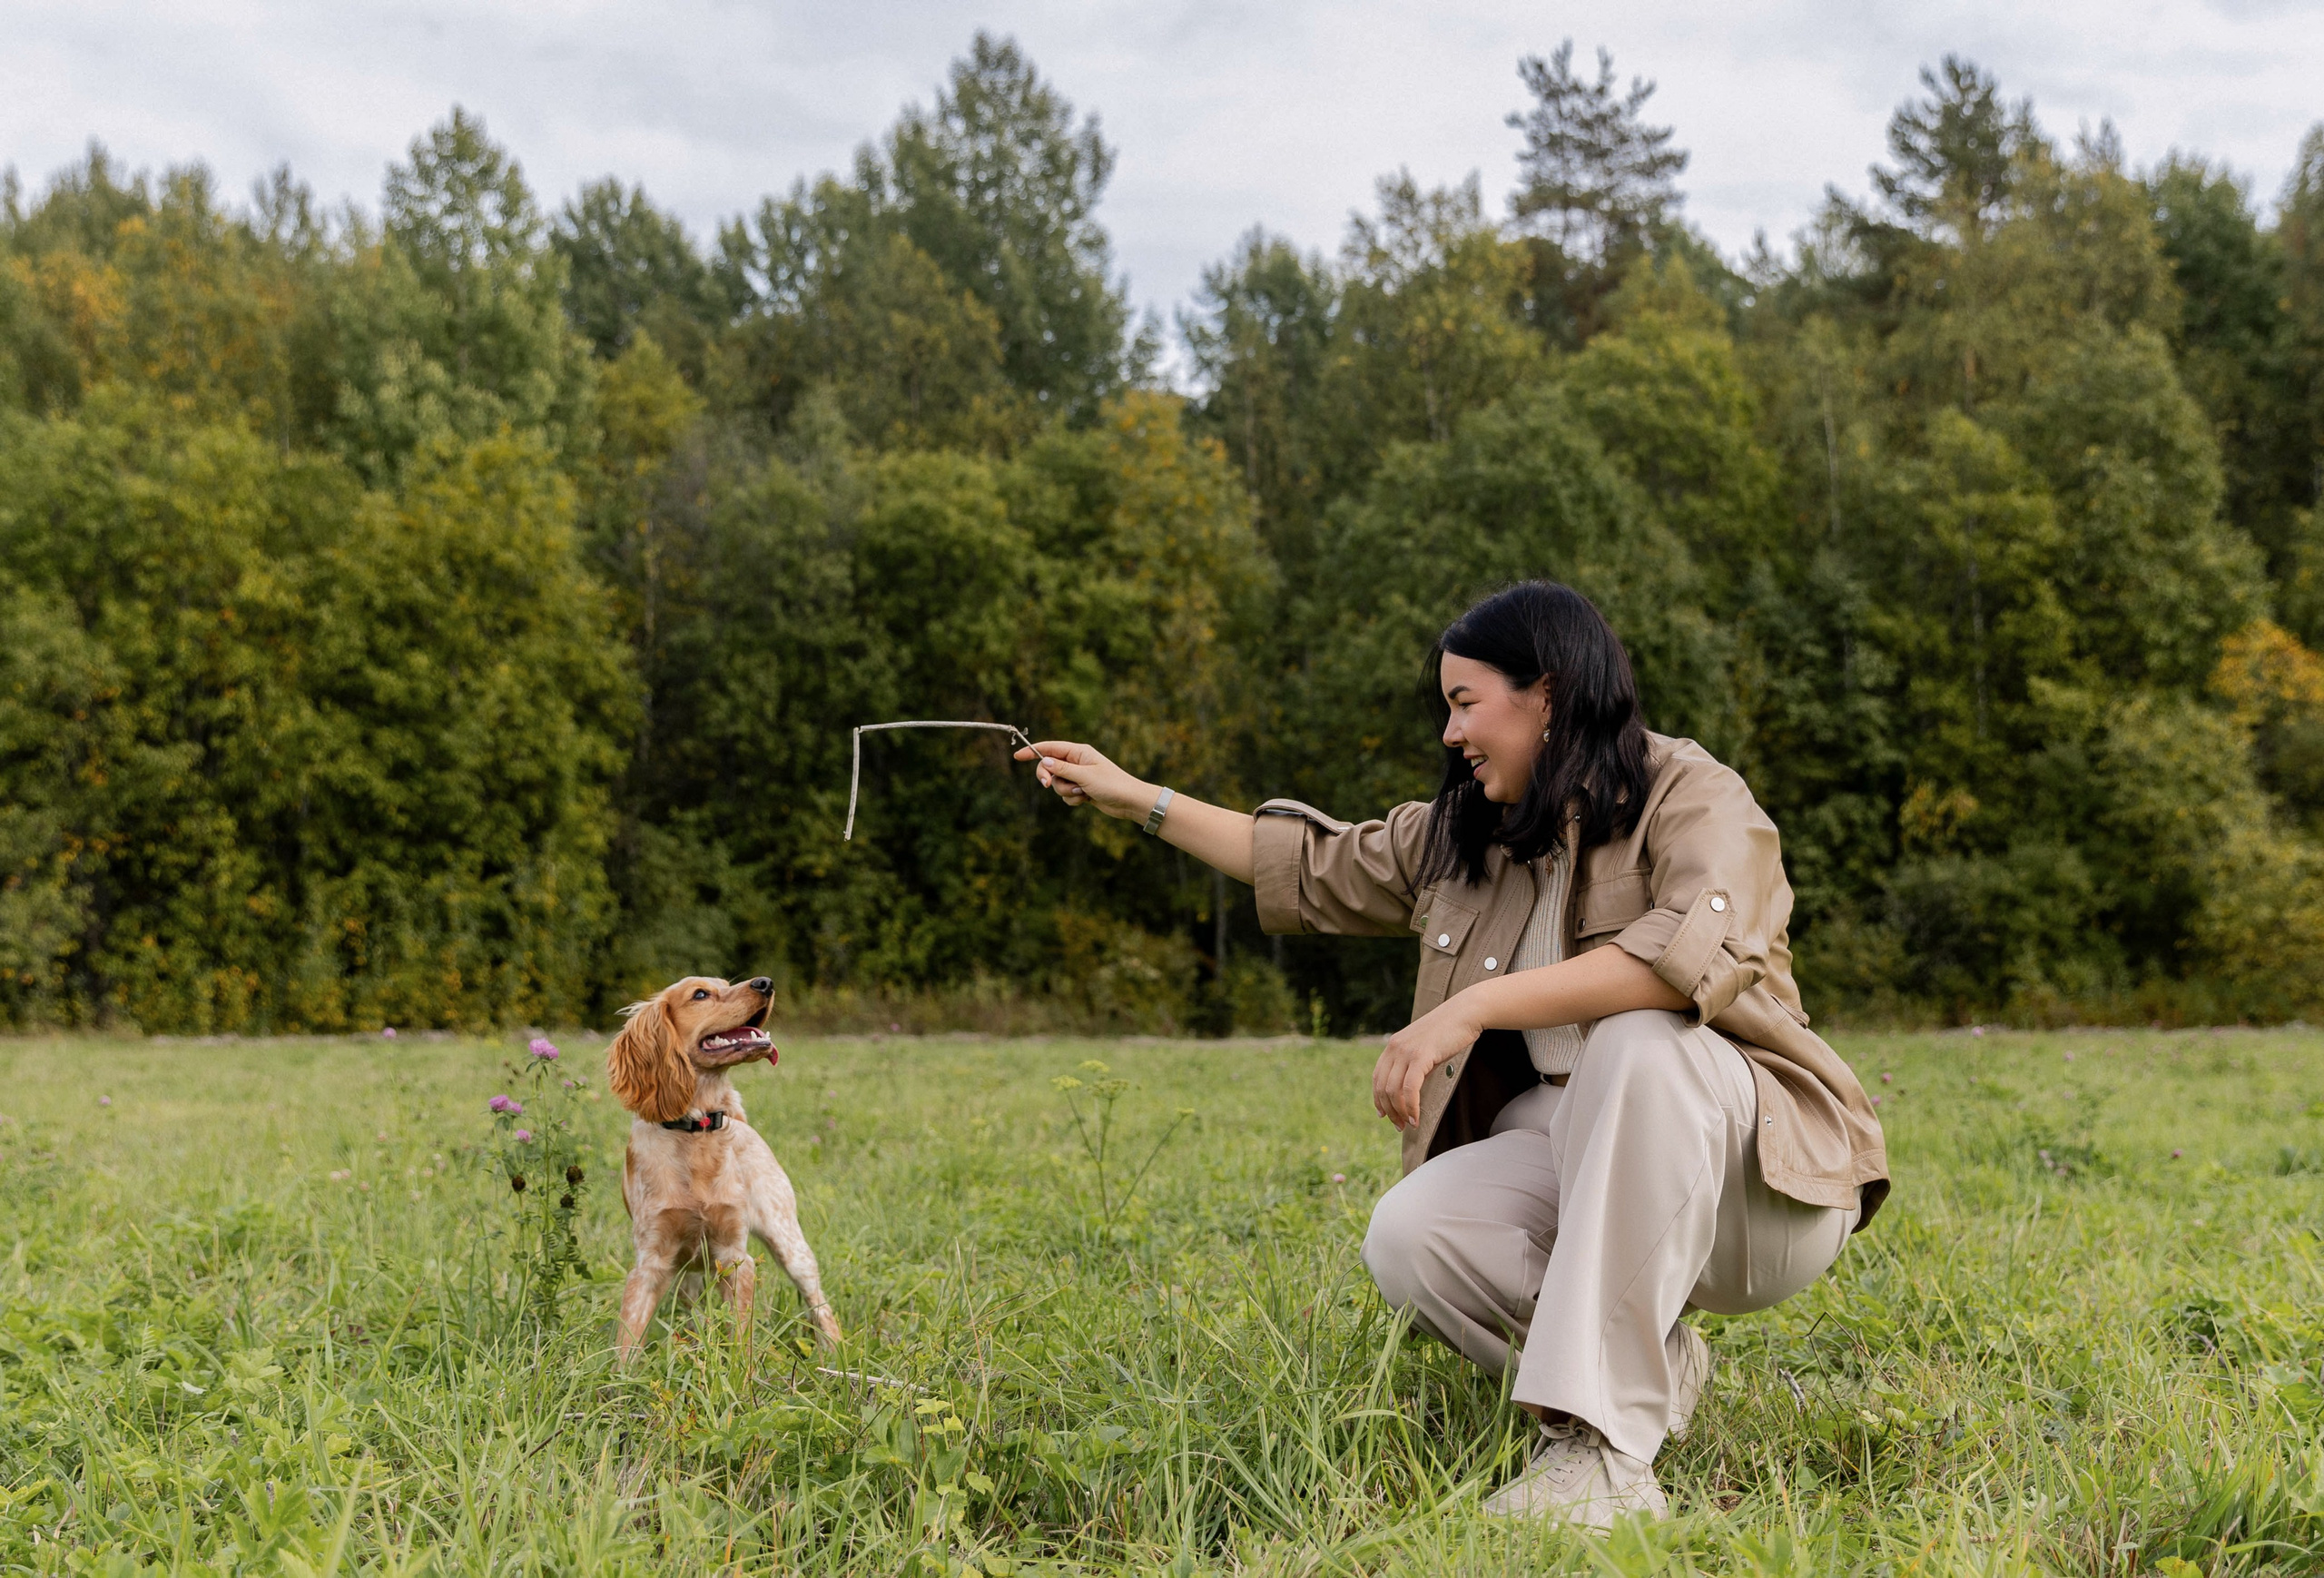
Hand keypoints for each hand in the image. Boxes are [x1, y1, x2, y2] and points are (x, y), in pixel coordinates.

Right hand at [1016, 740, 1161, 821]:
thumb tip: (1044, 761)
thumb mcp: (1085, 776)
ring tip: (1082, 793)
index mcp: (1079, 752)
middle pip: (1049, 767)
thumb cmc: (1112, 784)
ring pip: (1057, 784)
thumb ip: (1062, 769)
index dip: (1032, 751)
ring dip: (1066, 791)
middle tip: (1048, 786)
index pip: (1050, 748)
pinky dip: (1072, 799)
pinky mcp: (1081, 789)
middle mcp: (1077, 762)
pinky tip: (1086, 800)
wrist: (1129, 801)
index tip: (1017, 757)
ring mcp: (1078, 776)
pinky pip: (1065, 794)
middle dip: (1048, 777)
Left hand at [1373, 999, 1481, 1128]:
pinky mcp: (1420, 1056)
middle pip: (1382, 1087)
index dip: (1378, 1099)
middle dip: (1389, 1111)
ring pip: (1394, 1091)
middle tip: (1399, 1126)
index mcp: (1393, 1045)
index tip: (1384, 1115)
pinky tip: (1416, 1118)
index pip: (1377, 1077)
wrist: (1465, 1013)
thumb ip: (1414, 1061)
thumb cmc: (1449, 1031)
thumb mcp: (1424, 1046)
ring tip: (1409, 1124)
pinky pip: (1409, 1089)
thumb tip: (1411, 1086)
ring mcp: (1406, 1051)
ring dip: (1400, 1112)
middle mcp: (1395, 1047)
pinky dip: (1411, 1107)